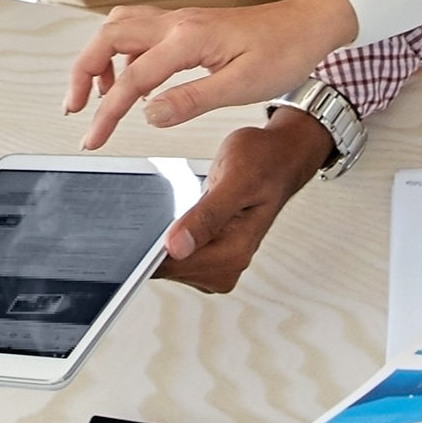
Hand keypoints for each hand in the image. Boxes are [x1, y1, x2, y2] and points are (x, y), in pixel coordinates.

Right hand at [65, 0, 356, 149]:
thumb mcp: (242, 87)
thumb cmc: (282, 54)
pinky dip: (122, 52)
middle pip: (109, 37)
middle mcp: (176, 22)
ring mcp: (179, 19)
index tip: (93, 138)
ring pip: (119, 27)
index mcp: (188, 39)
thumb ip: (191, 100)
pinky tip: (134, 80)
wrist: (308, 25)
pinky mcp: (185, 24)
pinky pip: (138, 29)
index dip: (107, 112)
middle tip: (75, 110)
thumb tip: (149, 115)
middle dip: (82, 72)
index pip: (133, 78)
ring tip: (99, 96)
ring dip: (99, 58)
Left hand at [156, 110, 331, 292]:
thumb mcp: (234, 179)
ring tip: (183, 202)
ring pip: (167, 259)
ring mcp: (218, 262)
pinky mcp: (209, 254)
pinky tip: (182, 209)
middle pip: (167, 266)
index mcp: (234, 253)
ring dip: (162, 232)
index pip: (174, 266)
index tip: (141, 227)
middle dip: (157, 236)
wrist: (280, 156)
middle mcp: (227, 266)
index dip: (150, 247)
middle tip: (172, 201)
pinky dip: (169, 230)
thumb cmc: (265, 162)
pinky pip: (174, 250)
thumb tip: (176, 247)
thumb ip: (206, 216)